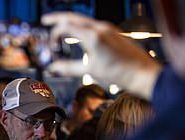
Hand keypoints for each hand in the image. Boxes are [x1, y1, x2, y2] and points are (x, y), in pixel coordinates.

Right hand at [41, 12, 161, 99]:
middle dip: (58, 18)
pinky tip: (79, 35)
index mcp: (93, 35)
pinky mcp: (113, 33)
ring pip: (84, 20)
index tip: (51, 46)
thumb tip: (54, 68)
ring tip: (61, 28)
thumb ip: (68, 68)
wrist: (141, 73)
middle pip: (74, 17)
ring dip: (70, 22)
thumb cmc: (120, 72)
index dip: (54, 35)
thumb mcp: (89, 71)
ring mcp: (108, 29)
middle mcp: (101, 28)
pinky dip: (81, 27)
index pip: (66, 27)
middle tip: (46, 20)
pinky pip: (93, 25)